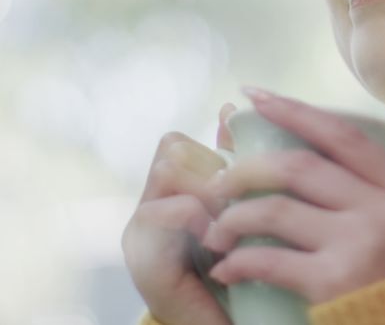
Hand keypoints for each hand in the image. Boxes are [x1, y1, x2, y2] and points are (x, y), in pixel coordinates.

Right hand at [122, 103, 236, 324]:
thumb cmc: (240, 274)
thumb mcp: (243, 213)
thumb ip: (235, 168)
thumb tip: (231, 110)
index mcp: (172, 194)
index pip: (178, 142)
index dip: (213, 147)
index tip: (243, 170)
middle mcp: (151, 206)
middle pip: (171, 148)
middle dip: (211, 167)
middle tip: (239, 197)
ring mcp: (141, 231)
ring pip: (167, 170)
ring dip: (206, 189)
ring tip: (229, 217)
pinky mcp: (141, 257)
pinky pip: (159, 212)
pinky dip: (193, 217)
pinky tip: (217, 238)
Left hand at [201, 88, 384, 303]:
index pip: (342, 137)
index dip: (294, 110)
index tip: (254, 96)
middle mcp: (384, 209)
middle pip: (298, 167)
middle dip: (246, 169)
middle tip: (218, 182)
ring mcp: (359, 243)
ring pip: (274, 209)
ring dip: (233, 218)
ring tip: (216, 232)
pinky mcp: (334, 282)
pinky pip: (268, 260)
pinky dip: (238, 262)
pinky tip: (226, 269)